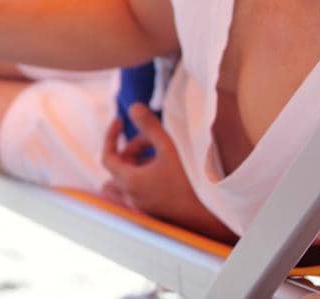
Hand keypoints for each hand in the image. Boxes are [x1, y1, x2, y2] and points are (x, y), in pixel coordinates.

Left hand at [99, 104, 233, 242]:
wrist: (212, 213)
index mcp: (131, 182)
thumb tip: (133, 107)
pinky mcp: (154, 211)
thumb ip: (149, 126)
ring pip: (129, 178)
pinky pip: (140, 189)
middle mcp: (132, 198)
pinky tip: (166, 167)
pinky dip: (145, 174)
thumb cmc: (191, 181)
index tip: (120, 121)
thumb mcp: (169, 148)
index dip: (110, 135)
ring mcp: (143, 206)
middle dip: (131, 147)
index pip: (107, 156)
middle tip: (151, 138)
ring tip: (157, 151)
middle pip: (119, 166)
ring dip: (138, 161)